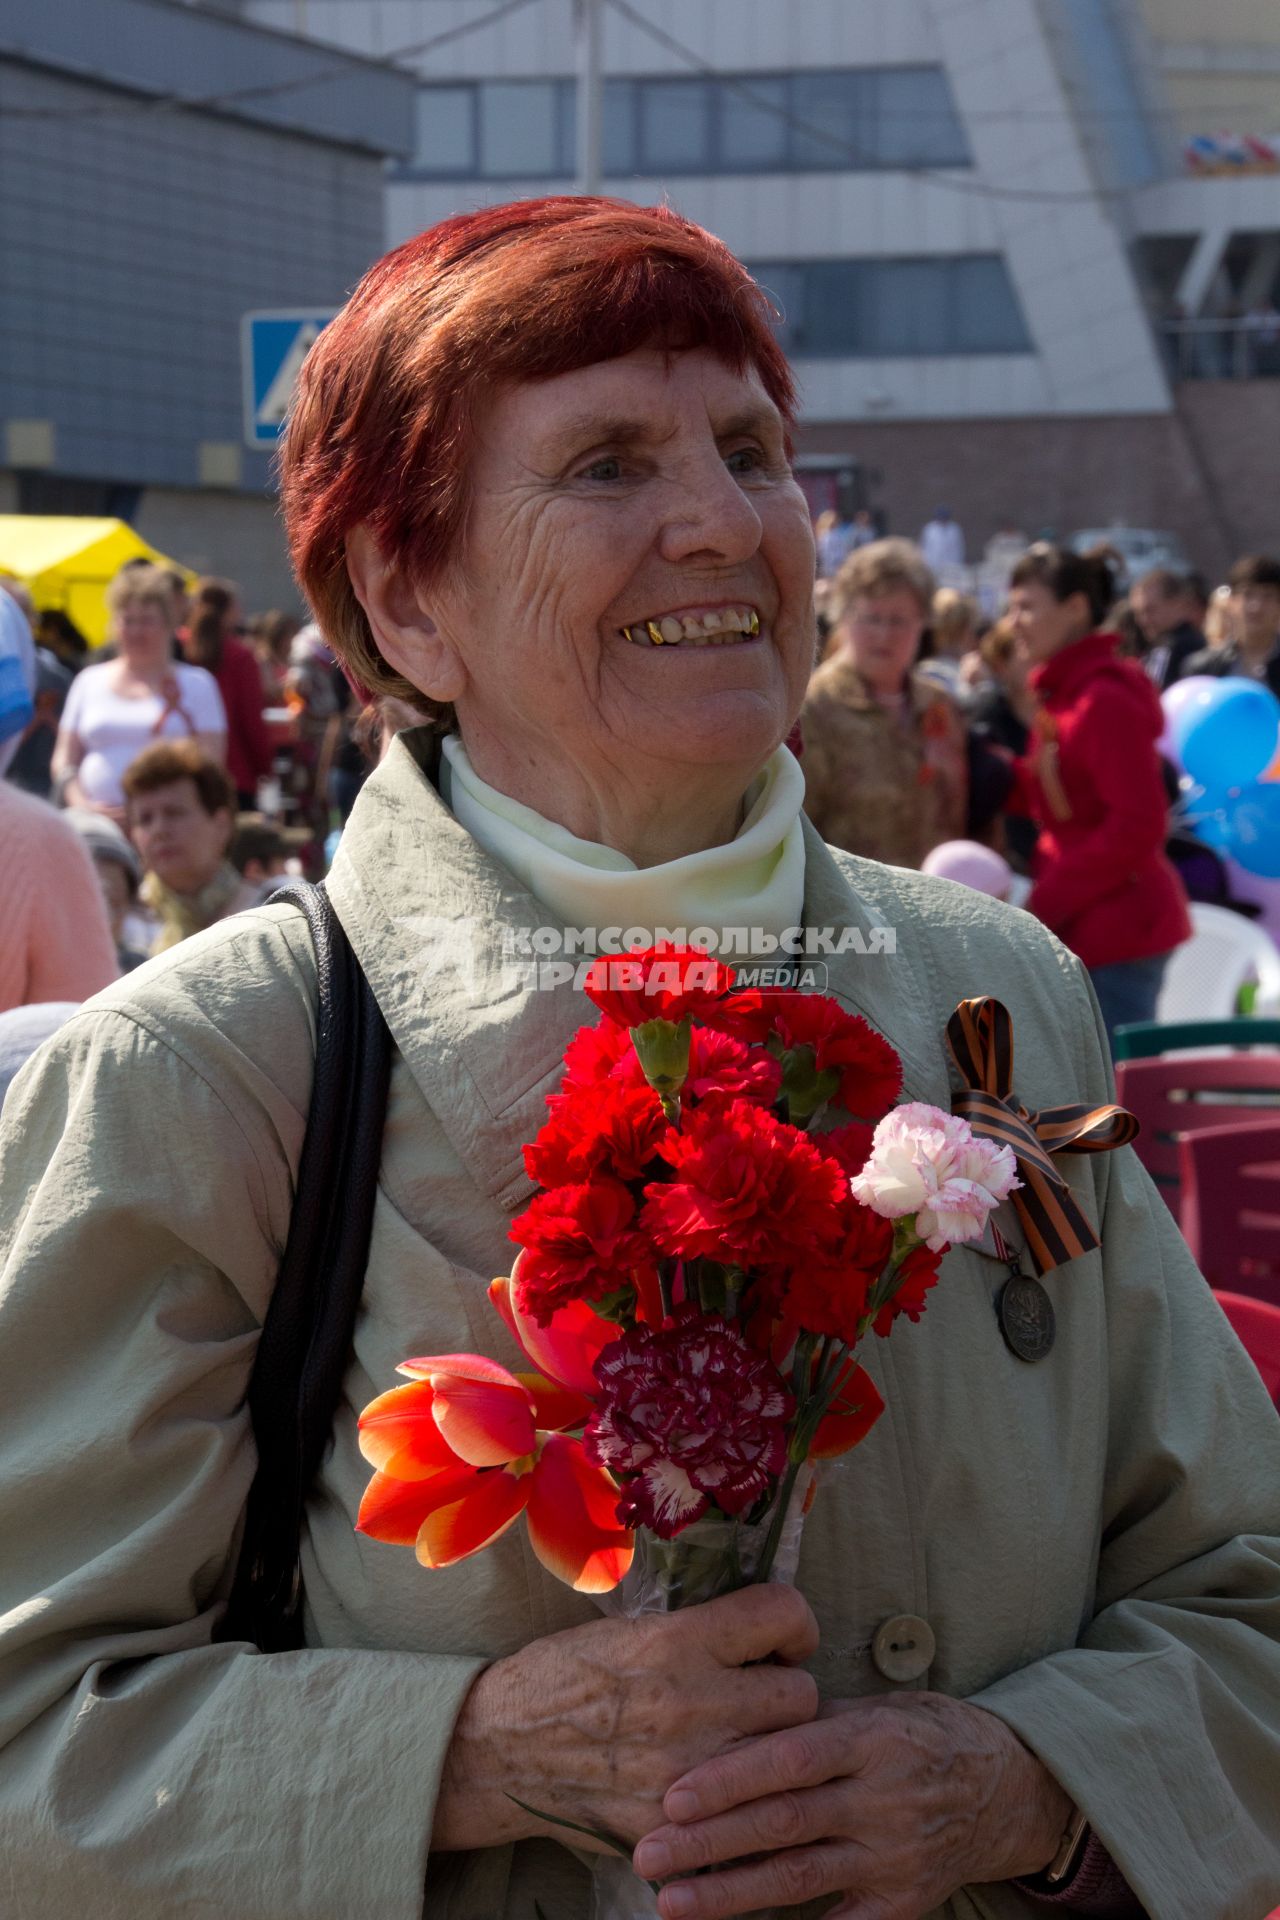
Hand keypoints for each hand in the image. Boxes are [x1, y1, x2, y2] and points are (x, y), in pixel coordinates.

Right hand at [432, 1583, 819, 1855]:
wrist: (501, 1747)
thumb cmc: (563, 1676)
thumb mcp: (629, 1628)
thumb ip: (698, 1632)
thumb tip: (760, 1632)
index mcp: (678, 1640)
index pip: (781, 1614)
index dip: (794, 1625)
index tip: (783, 1639)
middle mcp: (692, 1701)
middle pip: (800, 1694)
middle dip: (786, 1694)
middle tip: (761, 1698)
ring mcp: (688, 1769)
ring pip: (783, 1759)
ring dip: (772, 1751)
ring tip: (746, 1745)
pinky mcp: (677, 1822)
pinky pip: (743, 1816)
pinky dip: (740, 1807)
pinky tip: (722, 1796)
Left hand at [632, 1692, 1072, 1918]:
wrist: (1002, 1786)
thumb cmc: (918, 1733)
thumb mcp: (871, 1707)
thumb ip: (805, 1720)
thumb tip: (727, 1719)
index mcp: (870, 1739)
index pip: (790, 1760)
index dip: (729, 1780)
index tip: (671, 1796)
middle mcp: (883, 1798)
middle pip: (785, 1823)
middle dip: (709, 1841)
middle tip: (647, 1853)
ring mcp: (894, 1855)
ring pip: (800, 1878)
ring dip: (729, 1894)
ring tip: (671, 1902)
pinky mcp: (904, 1901)